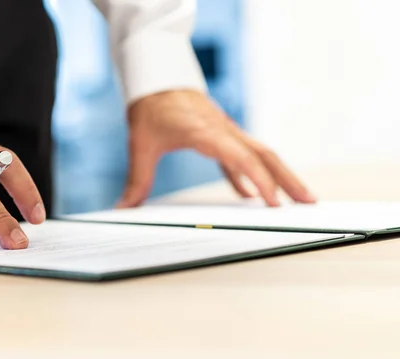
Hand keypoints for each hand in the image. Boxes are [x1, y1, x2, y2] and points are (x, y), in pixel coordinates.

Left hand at [117, 90, 316, 207]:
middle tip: (308, 202)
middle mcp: (223, 130)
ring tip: (295, 199)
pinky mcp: (220, 133)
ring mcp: (225, 131)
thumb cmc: (150, 106)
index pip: (241, 159)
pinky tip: (247, 194)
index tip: (273, 203)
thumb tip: (123, 207)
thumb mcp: (140, 144)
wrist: (155, 78)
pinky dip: (248, 175)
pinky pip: (240, 156)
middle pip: (265, 155)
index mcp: (207, 132)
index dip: (260, 181)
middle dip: (288, 179)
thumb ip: (137, 179)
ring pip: (260, 153)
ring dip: (279, 175)